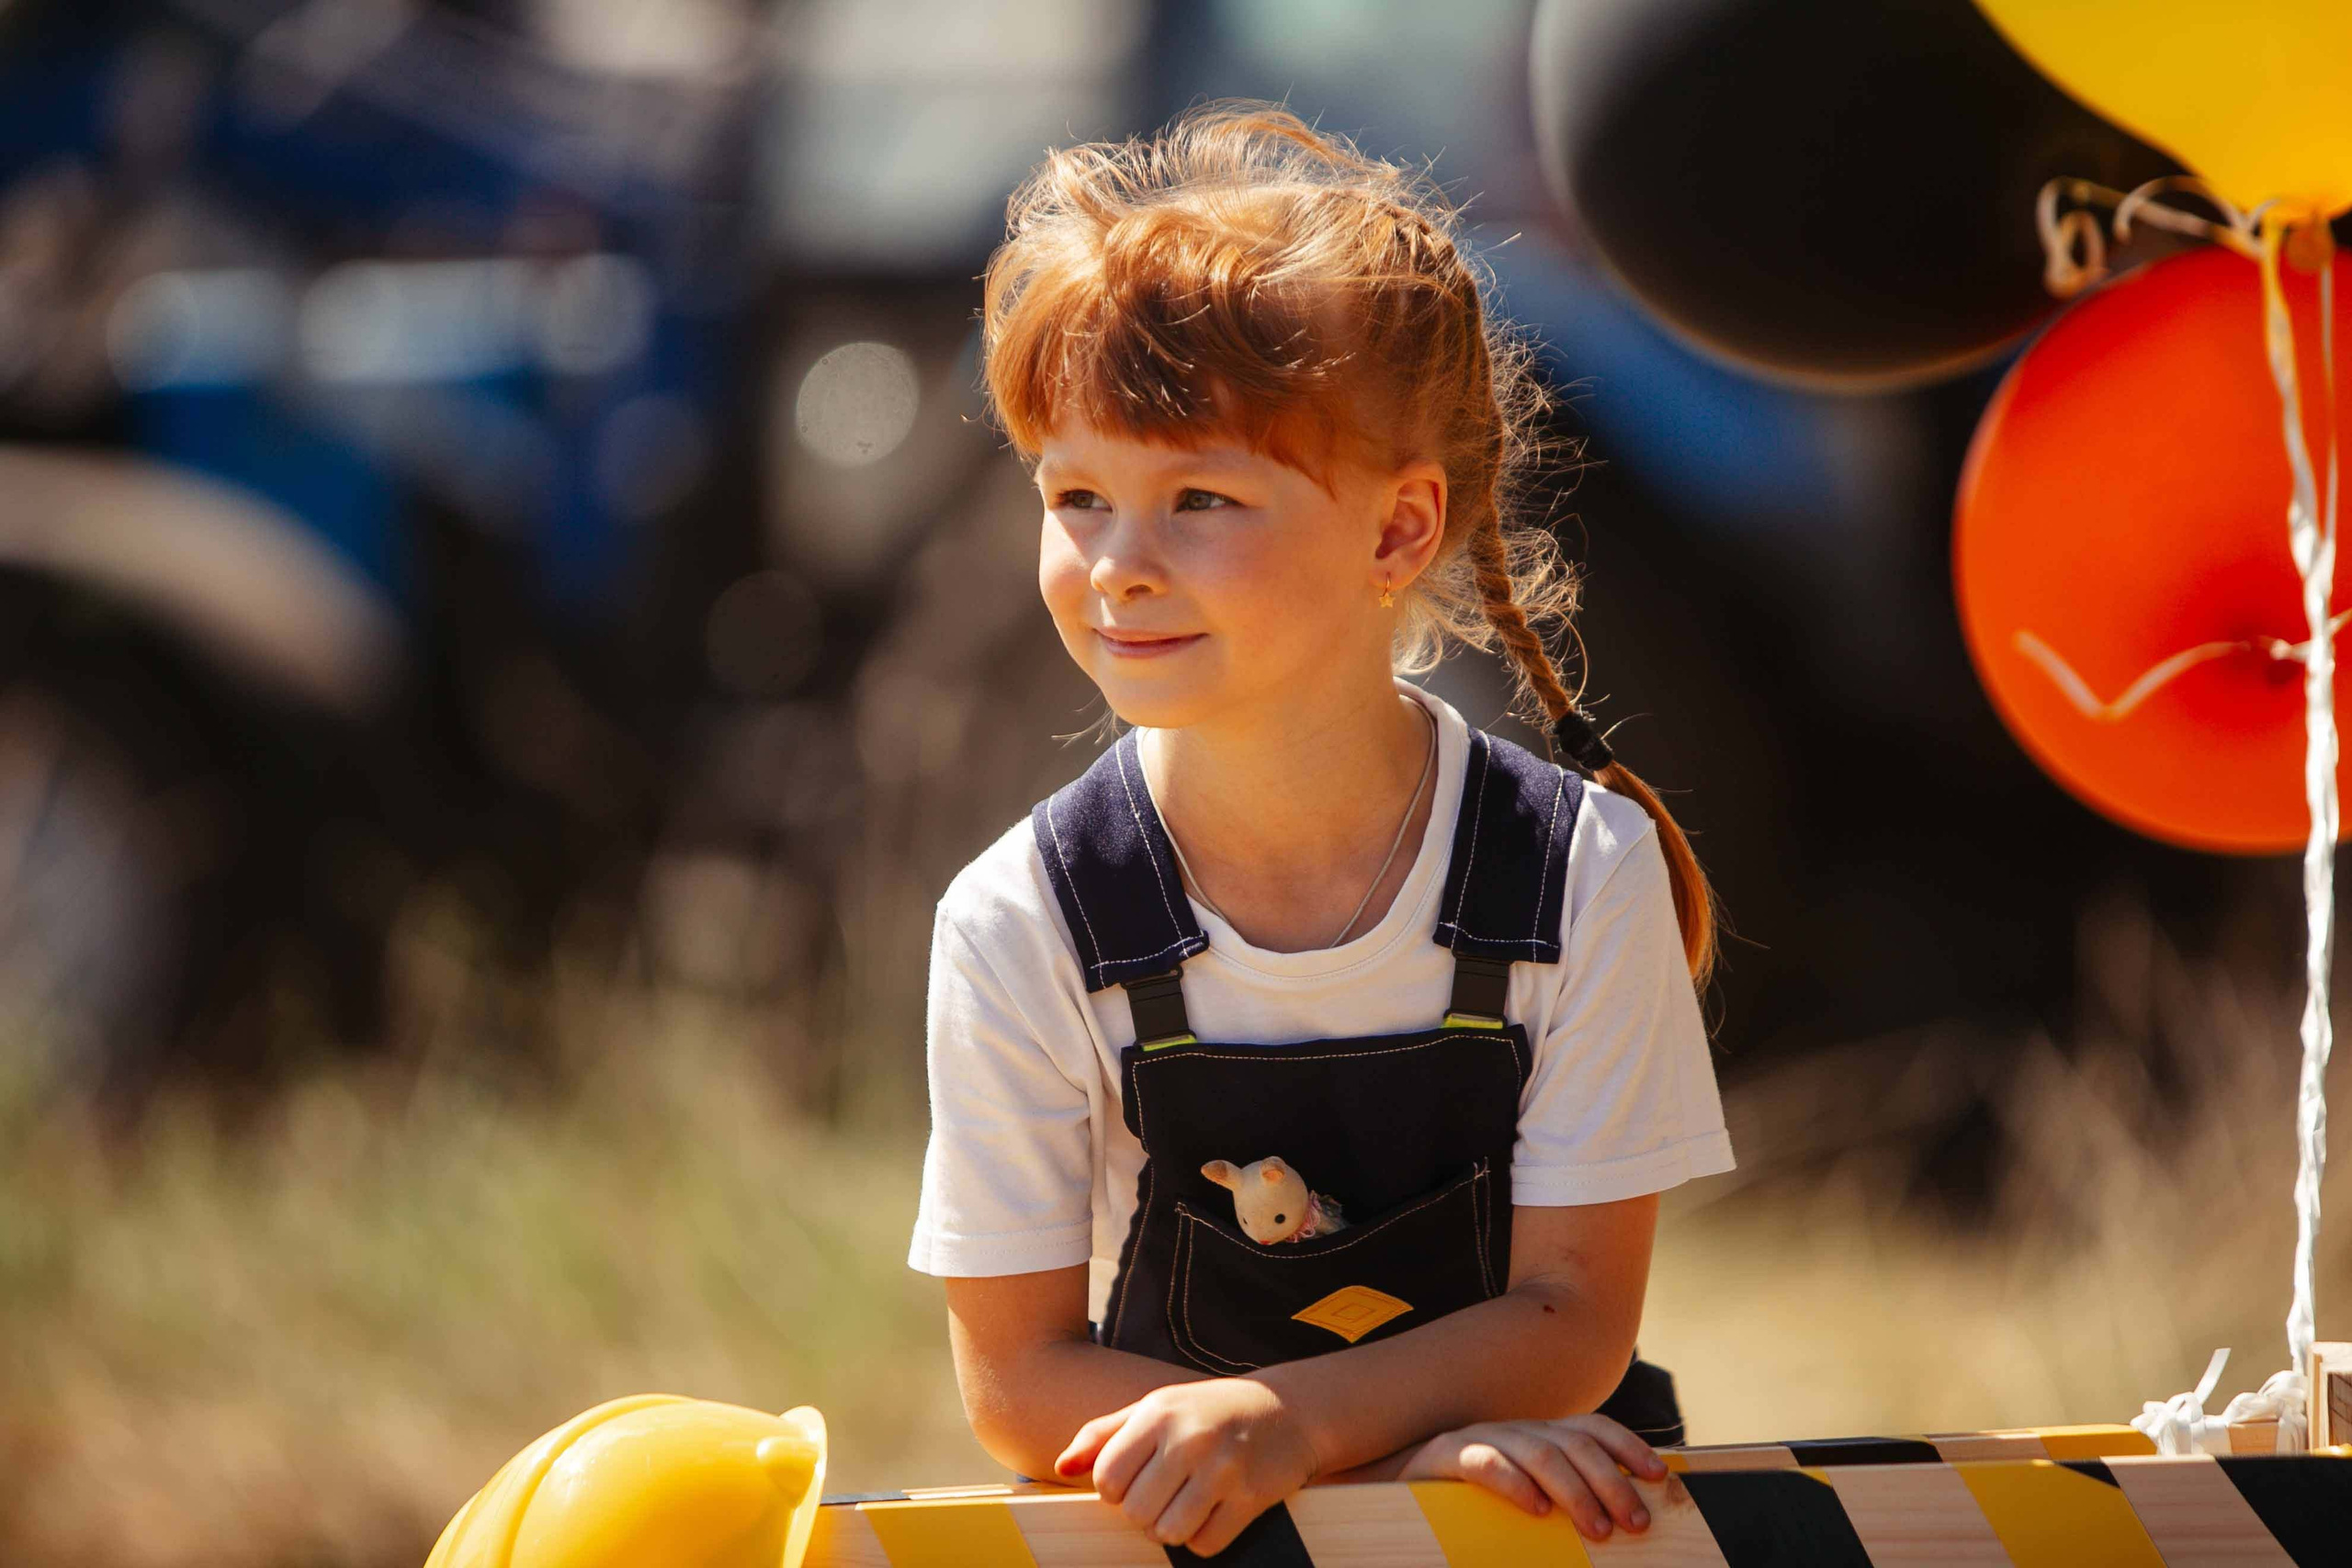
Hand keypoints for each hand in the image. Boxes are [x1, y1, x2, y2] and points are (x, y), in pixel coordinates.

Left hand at [1052, 1379, 1320, 1554]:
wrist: (1286, 1410)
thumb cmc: (1208, 1411)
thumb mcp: (1155, 1407)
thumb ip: (1103, 1434)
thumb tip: (1061, 1467)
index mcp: (1158, 1414)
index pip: (1107, 1477)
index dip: (1113, 1490)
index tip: (1132, 1481)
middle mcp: (1189, 1439)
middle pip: (1135, 1511)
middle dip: (1142, 1512)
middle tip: (1160, 1496)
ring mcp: (1222, 1470)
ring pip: (1168, 1533)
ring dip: (1170, 1529)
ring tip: (1182, 1506)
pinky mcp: (1250, 1497)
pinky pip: (1205, 1544)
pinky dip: (1202, 1539)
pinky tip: (1210, 1514)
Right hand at [1398, 1415, 1666, 1541]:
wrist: (1385, 1486)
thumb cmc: (1460, 1504)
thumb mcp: (1519, 1498)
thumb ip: (1555, 1500)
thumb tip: (1613, 1522)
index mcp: (1534, 1436)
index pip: (1591, 1428)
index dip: (1628, 1447)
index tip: (1659, 1476)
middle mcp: (1512, 1430)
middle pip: (1573, 1442)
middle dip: (1611, 1481)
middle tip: (1635, 1523)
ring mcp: (1477, 1438)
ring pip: (1537, 1451)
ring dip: (1575, 1491)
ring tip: (1598, 1529)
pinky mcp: (1442, 1456)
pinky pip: (1482, 1463)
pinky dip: (1513, 1483)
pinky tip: (1535, 1510)